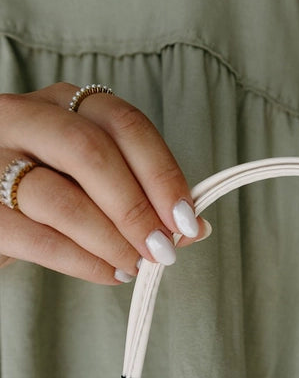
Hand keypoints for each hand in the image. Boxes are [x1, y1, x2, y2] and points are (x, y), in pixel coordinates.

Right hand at [0, 83, 209, 283]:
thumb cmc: (48, 196)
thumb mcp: (90, 182)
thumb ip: (140, 194)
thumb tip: (196, 227)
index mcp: (62, 103)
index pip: (124, 124)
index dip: (162, 172)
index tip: (187, 218)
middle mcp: (23, 119)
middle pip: (91, 152)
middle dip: (136, 208)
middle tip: (163, 249)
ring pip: (63, 199)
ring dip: (112, 241)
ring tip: (136, 265)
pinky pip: (38, 239)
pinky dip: (83, 262)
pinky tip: (109, 273)